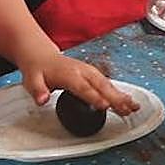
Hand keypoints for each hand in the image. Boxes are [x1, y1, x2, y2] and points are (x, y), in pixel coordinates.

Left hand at [17, 51, 138, 115]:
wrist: (42, 55)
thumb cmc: (39, 69)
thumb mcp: (31, 80)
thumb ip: (37, 90)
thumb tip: (42, 100)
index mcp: (69, 74)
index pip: (84, 87)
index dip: (95, 96)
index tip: (106, 106)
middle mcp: (83, 71)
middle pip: (102, 85)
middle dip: (116, 97)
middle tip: (127, 108)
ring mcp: (89, 72)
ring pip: (108, 84)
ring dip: (121, 95)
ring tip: (133, 106)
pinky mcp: (93, 74)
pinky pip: (107, 84)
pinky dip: (118, 92)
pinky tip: (127, 101)